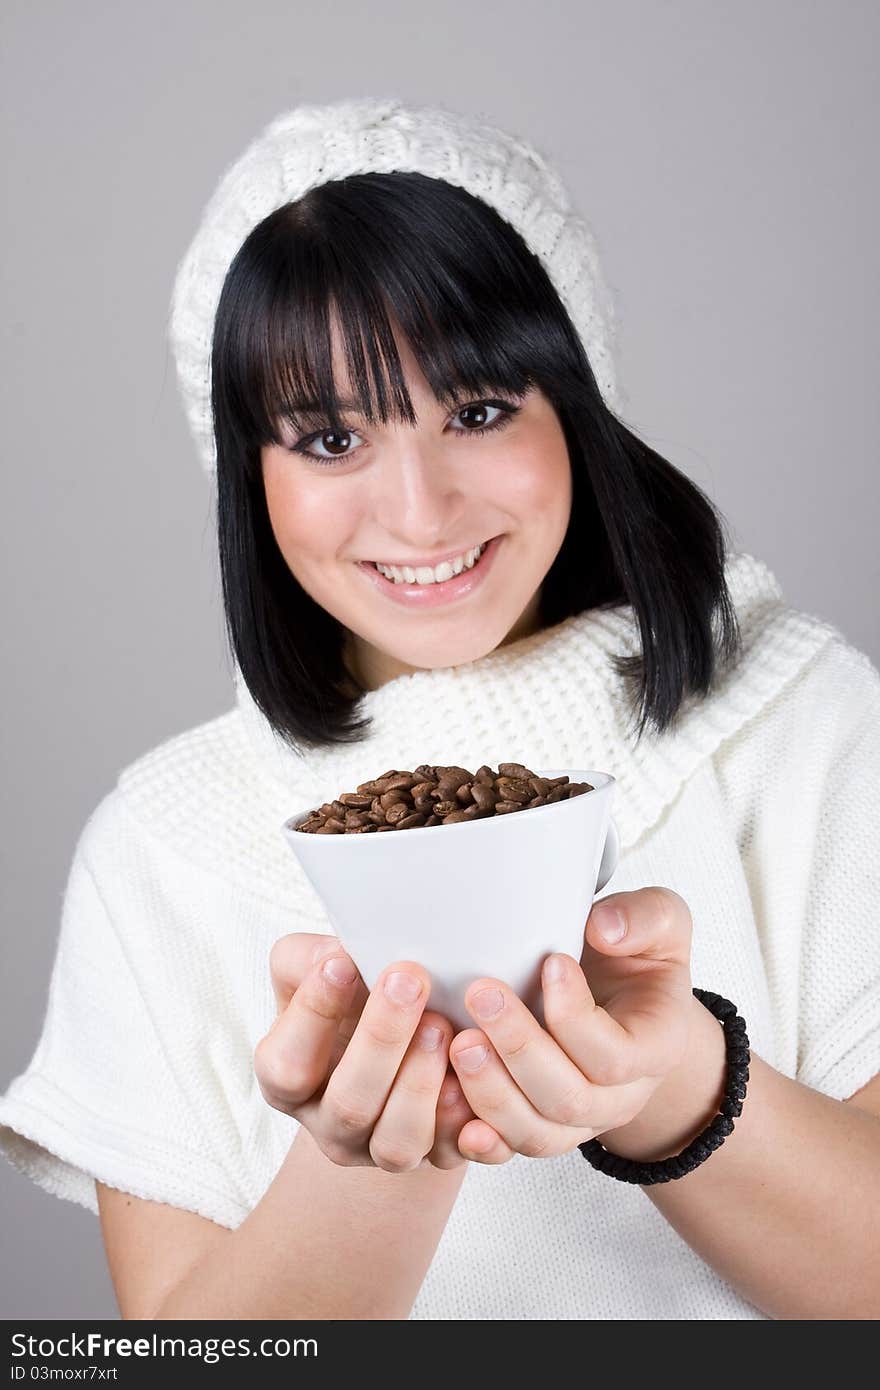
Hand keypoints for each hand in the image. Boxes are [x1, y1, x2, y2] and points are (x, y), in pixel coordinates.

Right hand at [254, 933, 476, 1170]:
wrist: (401, 1031)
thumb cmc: (351, 998)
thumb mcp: (315, 971)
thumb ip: (308, 960)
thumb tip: (338, 957)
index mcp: (289, 1081)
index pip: (285, 1065)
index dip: (312, 1016)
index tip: (341, 963)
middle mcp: (332, 1125)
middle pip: (349, 1104)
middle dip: (381, 1039)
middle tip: (408, 981)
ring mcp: (383, 1148)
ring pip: (398, 1143)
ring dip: (421, 1083)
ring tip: (441, 1025)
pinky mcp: (436, 1156)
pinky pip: (453, 1153)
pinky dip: (465, 1123)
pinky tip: (471, 1081)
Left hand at [447, 888, 696, 1164]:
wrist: (620, 997)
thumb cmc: (634, 956)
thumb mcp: (660, 921)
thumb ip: (645, 917)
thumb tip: (605, 929)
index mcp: (654, 1049)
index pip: (615, 1056)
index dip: (576, 1017)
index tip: (550, 962)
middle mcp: (620, 1098)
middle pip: (569, 1099)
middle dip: (520, 1049)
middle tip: (481, 994)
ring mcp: (577, 1121)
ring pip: (535, 1132)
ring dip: (491, 1091)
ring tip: (458, 1040)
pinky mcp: (538, 1126)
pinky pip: (507, 1147)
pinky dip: (476, 1132)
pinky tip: (446, 1099)